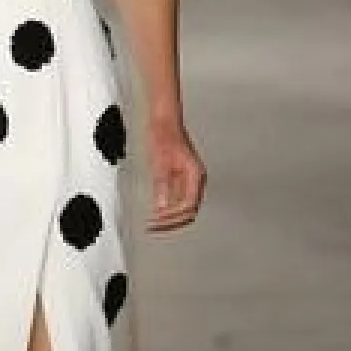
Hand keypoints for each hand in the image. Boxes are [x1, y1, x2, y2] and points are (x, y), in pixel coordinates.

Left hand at [146, 118, 205, 232]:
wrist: (165, 122)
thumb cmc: (164, 137)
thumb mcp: (160, 162)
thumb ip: (162, 185)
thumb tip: (161, 207)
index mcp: (195, 175)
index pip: (188, 205)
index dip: (173, 217)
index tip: (157, 220)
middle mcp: (196, 180)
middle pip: (189, 211)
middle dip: (172, 222)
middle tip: (153, 227)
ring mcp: (190, 181)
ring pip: (185, 209)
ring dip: (171, 219)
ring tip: (154, 224)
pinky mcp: (182, 180)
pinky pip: (178, 201)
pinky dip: (168, 210)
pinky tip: (156, 213)